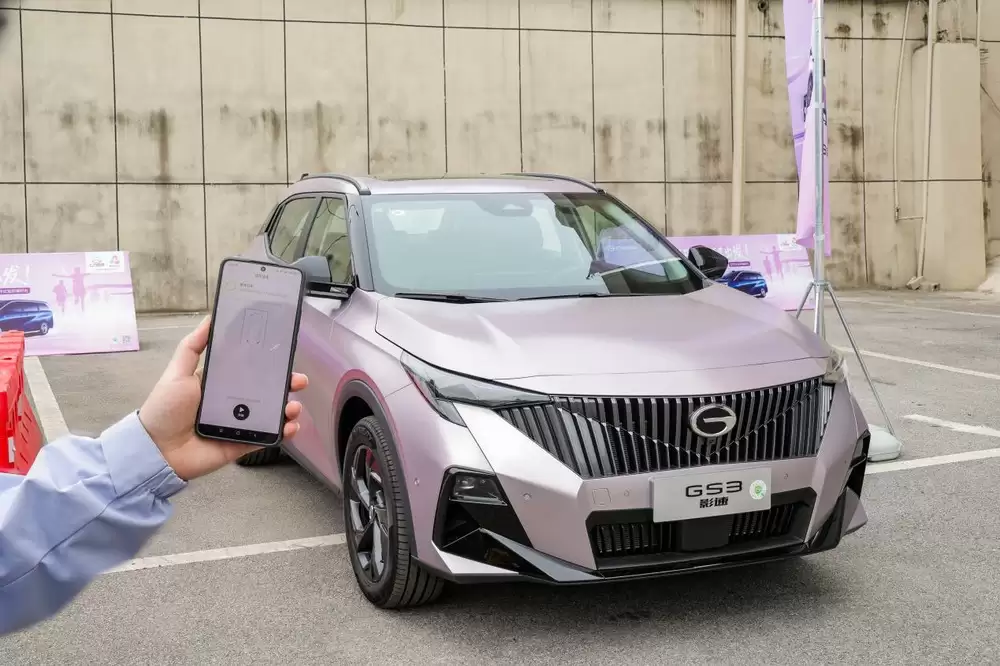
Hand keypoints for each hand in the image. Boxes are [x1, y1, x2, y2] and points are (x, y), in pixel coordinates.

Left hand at [138, 316, 308, 481]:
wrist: (156, 449)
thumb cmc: (165, 409)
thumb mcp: (177, 372)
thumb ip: (193, 346)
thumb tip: (210, 318)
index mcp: (220, 384)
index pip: (250, 370)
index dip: (269, 364)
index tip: (284, 355)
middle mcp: (232, 402)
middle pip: (267, 391)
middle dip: (287, 385)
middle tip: (299, 381)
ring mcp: (239, 425)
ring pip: (271, 414)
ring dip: (288, 409)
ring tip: (294, 407)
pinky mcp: (241, 444)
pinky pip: (266, 437)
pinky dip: (282, 433)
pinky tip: (291, 427)